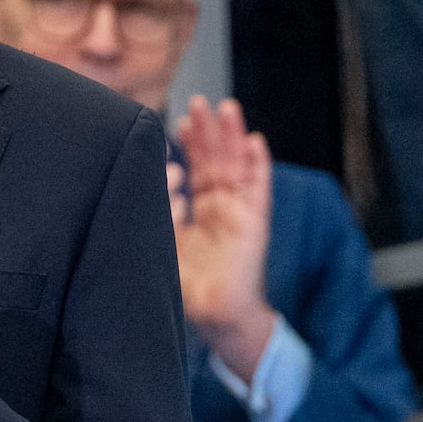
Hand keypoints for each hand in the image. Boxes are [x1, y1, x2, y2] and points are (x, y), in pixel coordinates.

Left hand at [170, 95, 276, 380]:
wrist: (216, 319)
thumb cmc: (186, 289)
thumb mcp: (162, 244)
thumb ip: (162, 212)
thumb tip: (167, 180)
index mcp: (199, 214)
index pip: (192, 174)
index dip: (183, 153)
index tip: (170, 134)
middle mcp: (220, 210)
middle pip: (215, 162)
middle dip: (207, 132)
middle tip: (197, 102)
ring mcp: (239, 215)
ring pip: (237, 167)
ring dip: (232, 137)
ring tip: (226, 107)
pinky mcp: (256, 224)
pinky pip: (260, 190)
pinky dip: (258, 166)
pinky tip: (255, 141)